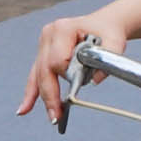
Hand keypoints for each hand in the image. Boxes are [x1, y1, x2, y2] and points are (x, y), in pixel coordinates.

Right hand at [20, 8, 134, 121]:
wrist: (104, 23)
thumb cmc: (107, 31)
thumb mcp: (115, 41)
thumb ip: (109, 56)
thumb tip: (96, 80)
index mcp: (63, 29)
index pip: (58, 59)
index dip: (67, 73)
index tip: (79, 82)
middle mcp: (48, 35)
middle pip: (44, 70)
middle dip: (50, 95)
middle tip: (57, 115)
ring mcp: (43, 44)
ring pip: (38, 75)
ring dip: (41, 98)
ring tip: (50, 116)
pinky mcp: (43, 54)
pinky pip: (36, 76)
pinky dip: (32, 93)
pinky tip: (25, 109)